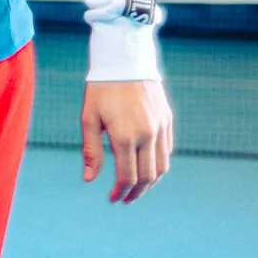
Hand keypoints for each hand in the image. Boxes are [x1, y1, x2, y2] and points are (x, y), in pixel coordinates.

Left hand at [82, 80, 172, 203]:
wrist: (125, 58)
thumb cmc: (101, 88)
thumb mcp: (89, 117)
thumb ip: (91, 151)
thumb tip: (90, 180)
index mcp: (125, 136)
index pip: (128, 177)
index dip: (121, 192)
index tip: (113, 199)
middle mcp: (147, 134)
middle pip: (148, 178)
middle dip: (136, 193)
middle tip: (125, 199)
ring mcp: (160, 127)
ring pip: (162, 166)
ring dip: (151, 182)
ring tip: (137, 187)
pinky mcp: (167, 119)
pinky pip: (167, 149)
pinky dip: (159, 163)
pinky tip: (146, 165)